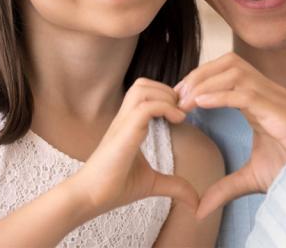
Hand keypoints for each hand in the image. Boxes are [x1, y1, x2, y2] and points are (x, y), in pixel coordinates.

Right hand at [75, 78, 198, 216]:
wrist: (89, 198)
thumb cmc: (114, 187)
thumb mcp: (152, 183)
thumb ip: (174, 186)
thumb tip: (196, 201)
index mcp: (129, 124)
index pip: (145, 92)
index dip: (166, 95)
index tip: (183, 112)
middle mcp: (124, 118)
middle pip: (143, 83)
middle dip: (167, 90)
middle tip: (182, 111)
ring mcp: (122, 123)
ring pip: (142, 89)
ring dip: (165, 96)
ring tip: (179, 114)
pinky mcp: (124, 133)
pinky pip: (145, 107)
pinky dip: (164, 107)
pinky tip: (177, 121)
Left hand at [175, 53, 285, 219]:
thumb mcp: (250, 178)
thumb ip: (224, 187)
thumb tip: (200, 208)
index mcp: (262, 99)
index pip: (228, 70)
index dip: (202, 77)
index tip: (179, 97)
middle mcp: (270, 92)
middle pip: (230, 62)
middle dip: (200, 74)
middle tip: (178, 96)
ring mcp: (277, 99)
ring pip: (236, 72)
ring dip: (206, 82)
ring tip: (185, 101)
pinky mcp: (280, 112)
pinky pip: (246, 94)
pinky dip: (220, 95)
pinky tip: (200, 103)